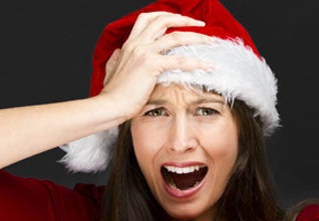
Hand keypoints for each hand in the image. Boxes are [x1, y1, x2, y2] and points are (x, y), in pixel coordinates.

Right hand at [99, 11, 216, 119]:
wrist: (109, 106)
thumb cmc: (112, 93)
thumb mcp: (111, 70)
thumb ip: (116, 59)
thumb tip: (117, 53)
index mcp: (129, 44)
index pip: (148, 19)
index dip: (166, 16)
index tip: (180, 20)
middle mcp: (137, 44)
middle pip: (164, 20)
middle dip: (185, 19)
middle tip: (200, 25)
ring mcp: (144, 53)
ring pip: (176, 37)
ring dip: (197, 37)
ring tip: (210, 41)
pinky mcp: (151, 66)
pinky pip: (179, 60)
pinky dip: (196, 62)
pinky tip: (206, 66)